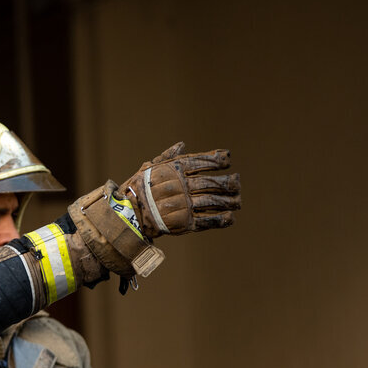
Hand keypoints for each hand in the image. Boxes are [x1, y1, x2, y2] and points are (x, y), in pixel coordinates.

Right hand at [117, 142, 239, 237]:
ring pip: (212, 201)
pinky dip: (221, 219)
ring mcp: (184, 205)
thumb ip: (167, 156)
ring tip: (238, 200)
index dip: (216, 160)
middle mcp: (181, 187)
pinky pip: (207, 220)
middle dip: (227, 182)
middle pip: (210, 182)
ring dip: (228, 201)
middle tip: (237, 182)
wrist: (128, 213)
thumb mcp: (149, 168)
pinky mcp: (184, 223)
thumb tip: (182, 145)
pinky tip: (231, 217)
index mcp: (174, 171)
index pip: (200, 162)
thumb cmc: (138, 188)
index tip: (227, 159)